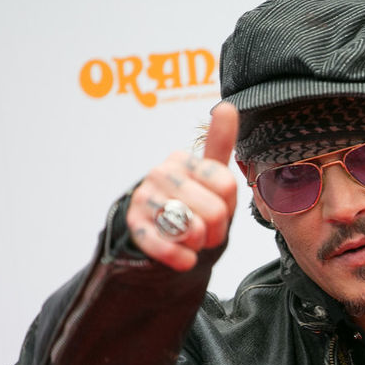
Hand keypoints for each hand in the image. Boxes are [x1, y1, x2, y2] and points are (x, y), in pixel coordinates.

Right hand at [127, 102, 238, 270]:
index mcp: (183, 159)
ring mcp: (144, 199)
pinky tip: (185, 258)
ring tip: (193, 239)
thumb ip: (220, 143)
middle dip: (217, 231)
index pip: (227, 186)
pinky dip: (181, 258)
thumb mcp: (209, 175)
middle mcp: (160, 173)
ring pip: (193, 229)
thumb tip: (227, 107)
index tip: (220, 208)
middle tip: (208, 231)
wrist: (158, 232)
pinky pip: (166, 247)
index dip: (230, 207)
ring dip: (200, 244)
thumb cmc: (191, 201)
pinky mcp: (134, 227)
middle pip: (215, 211)